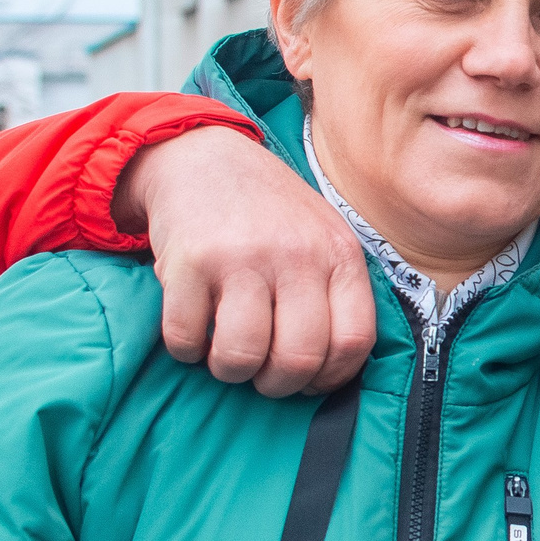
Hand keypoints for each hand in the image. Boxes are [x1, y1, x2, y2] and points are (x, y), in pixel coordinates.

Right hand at [114, 124, 377, 396]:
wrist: (202, 156)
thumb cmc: (269, 212)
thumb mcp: (323, 236)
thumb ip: (338, 292)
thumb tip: (332, 371)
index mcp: (339, 254)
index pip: (354, 341)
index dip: (330, 376)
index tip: (309, 379)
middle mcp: (297, 255)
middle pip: (298, 359)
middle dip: (276, 384)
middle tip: (261, 373)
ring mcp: (243, 257)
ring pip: (242, 356)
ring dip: (230, 370)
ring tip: (225, 352)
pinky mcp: (190, 261)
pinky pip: (187, 338)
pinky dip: (185, 349)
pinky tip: (192, 330)